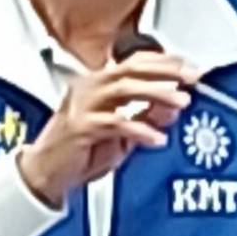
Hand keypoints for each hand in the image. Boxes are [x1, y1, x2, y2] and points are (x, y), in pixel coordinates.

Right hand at [18, 50, 196, 207]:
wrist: (45, 174)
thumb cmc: (80, 152)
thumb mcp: (123, 134)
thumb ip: (146, 117)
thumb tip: (174, 105)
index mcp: (99, 84)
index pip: (135, 62)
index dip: (165, 62)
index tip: (189, 67)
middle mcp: (89, 88)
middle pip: (131, 69)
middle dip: (166, 71)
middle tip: (191, 78)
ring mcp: (83, 105)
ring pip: (124, 89)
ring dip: (157, 93)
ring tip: (180, 101)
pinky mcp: (80, 127)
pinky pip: (115, 123)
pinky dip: (139, 129)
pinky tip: (156, 137)